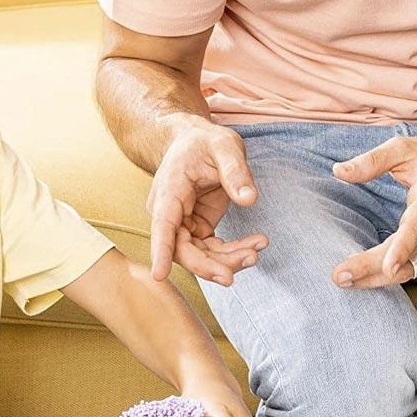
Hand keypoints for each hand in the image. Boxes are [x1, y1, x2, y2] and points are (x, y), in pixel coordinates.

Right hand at [148, 119, 267, 283]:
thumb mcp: (224, 145)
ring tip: (256, 251)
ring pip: (200, 255)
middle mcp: (170, 212)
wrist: (196, 141)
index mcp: (169, 190)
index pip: (162, 224)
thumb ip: (235, 170)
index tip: (159, 275)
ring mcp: (183, 223)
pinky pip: (213, 249)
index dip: (161, 251)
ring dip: (228, 260)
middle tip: (247, 261)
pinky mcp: (198, 227)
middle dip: (212, 263)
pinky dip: (235, 251)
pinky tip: (257, 243)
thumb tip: (248, 198)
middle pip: (183, 249)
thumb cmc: (204, 141)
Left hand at [329, 136, 416, 288]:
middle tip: (340, 277)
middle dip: (372, 270)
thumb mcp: (402, 149)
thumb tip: (338, 171)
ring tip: (345, 281)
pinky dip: (390, 277)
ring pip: (410, 269)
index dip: (402, 248)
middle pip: (407, 256)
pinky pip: (415, 270)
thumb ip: (371, 161)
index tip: (387, 267)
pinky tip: (366, 278)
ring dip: (377, 279)